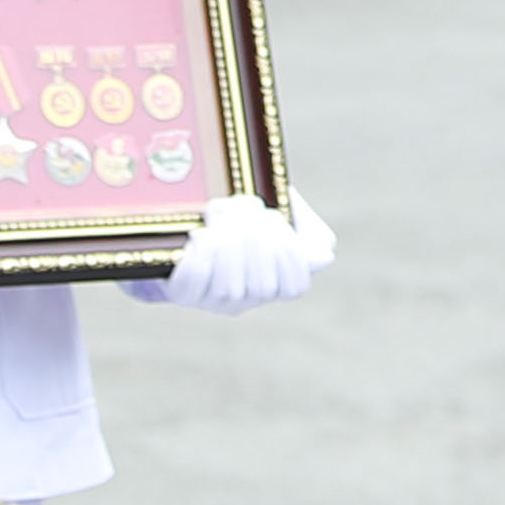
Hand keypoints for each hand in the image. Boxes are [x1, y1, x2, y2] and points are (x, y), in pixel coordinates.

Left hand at [146, 191, 333, 314]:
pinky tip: (200, 235)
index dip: (291, 256)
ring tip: (220, 214)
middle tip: (245, 210)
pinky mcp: (183, 293)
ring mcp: (215, 299)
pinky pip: (194, 285)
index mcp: (276, 277)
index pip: (295, 286)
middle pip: (264, 286)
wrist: (180, 216)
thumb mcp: (273, 204)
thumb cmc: (236, 211)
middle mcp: (249, 296)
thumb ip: (300, 222)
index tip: (275, 219)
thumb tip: (323, 256)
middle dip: (257, 242)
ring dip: (228, 246)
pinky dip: (200, 257)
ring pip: (230, 289)